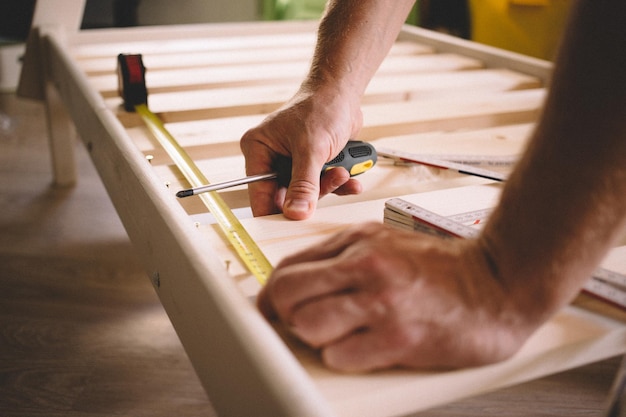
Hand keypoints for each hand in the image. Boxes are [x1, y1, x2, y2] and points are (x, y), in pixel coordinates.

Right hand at [240, 86, 363, 219]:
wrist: (343, 92)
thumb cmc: (321, 106)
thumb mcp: (311, 148)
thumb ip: (304, 184)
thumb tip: (296, 214)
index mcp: (258, 150)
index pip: (259, 193)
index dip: (276, 211)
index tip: (294, 223)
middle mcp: (272, 158)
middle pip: (286, 196)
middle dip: (313, 193)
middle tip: (331, 180)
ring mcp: (293, 163)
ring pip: (308, 193)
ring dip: (329, 186)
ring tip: (344, 171)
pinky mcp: (312, 165)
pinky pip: (323, 185)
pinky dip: (338, 183)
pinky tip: (352, 178)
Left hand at [257, 223, 537, 371]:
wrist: (497, 284)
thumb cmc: (442, 267)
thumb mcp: (386, 242)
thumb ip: (342, 256)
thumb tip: (299, 280)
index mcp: (358, 240)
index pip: (288, 267)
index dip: (271, 295)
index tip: (271, 310)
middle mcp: (365, 266)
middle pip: (286, 294)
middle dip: (283, 316)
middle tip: (299, 325)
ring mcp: (381, 301)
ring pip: (306, 325)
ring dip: (314, 338)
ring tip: (337, 336)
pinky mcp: (398, 338)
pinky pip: (340, 356)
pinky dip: (343, 357)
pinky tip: (364, 348)